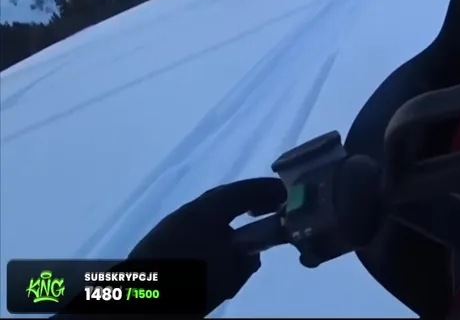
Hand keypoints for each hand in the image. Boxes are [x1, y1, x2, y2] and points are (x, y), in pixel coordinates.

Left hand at [128, 178, 285, 314]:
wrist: (140, 300)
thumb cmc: (188, 281)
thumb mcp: (227, 276)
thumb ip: (246, 260)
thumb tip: (253, 253)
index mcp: (205, 212)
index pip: (242, 190)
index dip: (266, 190)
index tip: (286, 193)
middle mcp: (186, 212)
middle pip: (222, 198)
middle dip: (249, 199)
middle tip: (271, 207)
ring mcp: (170, 226)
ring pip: (207, 213)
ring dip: (230, 216)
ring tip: (248, 229)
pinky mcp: (159, 243)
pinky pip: (194, 227)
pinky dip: (214, 230)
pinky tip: (219, 247)